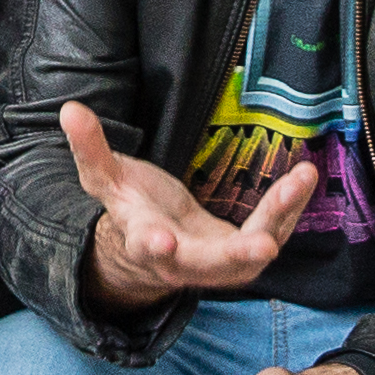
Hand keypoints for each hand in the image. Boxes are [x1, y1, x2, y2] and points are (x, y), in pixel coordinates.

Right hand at [61, 101, 314, 312]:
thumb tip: (69, 110)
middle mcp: (184, 261)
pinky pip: (272, 232)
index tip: (162, 240)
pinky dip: (290, 207)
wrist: (158, 245)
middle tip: (261, 246)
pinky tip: (304, 176)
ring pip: (252, 250)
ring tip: (299, 180)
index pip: (146, 247)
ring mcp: (219, 262)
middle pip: (211, 264)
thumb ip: (90, 148)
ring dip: (278, 218)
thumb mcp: (105, 178)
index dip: (153, 245)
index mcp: (145, 242)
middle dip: (236, 254)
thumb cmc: (133, 209)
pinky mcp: (245, 253)